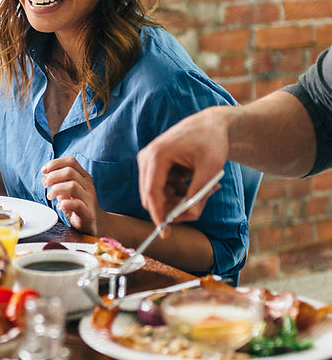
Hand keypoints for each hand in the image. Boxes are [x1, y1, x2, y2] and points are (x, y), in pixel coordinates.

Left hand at [41, 156, 103, 235]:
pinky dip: (65, 203)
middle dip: (53, 176)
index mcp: (84, 177)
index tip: (44, 171)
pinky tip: (59, 206)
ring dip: (56, 189)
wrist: (97, 224)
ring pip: (72, 186)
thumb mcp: (69, 192)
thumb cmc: (80, 207)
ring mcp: (89, 199)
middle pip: (70, 171)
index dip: (55, 163)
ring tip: (50, 196)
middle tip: (45, 184)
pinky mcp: (88, 213)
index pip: (71, 162)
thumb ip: (59, 184)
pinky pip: (77, 204)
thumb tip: (46, 179)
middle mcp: (88, 185)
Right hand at [137, 107, 228, 233]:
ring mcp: (148, 161)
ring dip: (179, 201)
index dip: (158, 215)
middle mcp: (147, 158)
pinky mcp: (153, 166)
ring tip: (206, 191)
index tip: (166, 233)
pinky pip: (162, 190)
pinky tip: (195, 185)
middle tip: (198, 207)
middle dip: (173, 208)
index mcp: (157, 156)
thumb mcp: (210, 169)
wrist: (210, 125)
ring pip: (158, 196)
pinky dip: (178, 194)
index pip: (151, 193)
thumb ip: (199, 194)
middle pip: (152, 197)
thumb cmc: (211, 143)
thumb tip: (189, 216)